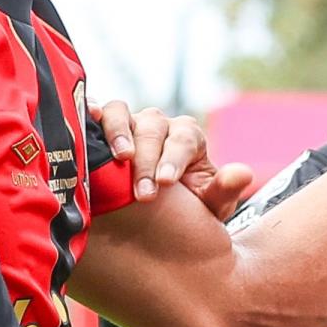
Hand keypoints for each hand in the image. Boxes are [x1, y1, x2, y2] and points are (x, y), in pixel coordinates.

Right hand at [95, 99, 253, 211]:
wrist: (161, 214)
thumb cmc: (188, 208)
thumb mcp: (211, 206)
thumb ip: (225, 190)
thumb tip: (243, 174)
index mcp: (189, 137)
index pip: (184, 139)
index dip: (175, 158)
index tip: (166, 182)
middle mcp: (160, 125)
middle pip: (152, 130)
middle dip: (147, 162)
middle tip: (143, 194)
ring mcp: (130, 122)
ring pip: (121, 112)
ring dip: (118, 132)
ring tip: (118, 158)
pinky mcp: (103, 127)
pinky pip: (94, 112)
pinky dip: (87, 113)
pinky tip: (83, 122)